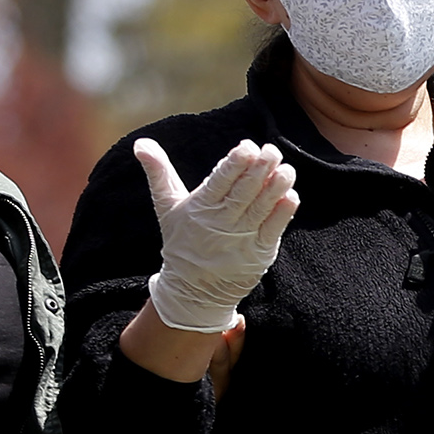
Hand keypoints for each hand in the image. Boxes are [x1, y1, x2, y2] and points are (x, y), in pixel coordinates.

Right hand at [138, 138, 299, 332]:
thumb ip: (158, 172)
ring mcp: (242, 239)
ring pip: (260, 209)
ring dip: (275, 189)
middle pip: (242, 192)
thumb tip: (141, 142)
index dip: (234, 164)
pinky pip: (272, 231)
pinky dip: (282, 214)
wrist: (192, 290)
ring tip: (287, 169)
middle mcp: (221, 222)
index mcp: (200, 207)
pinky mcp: (259, 254)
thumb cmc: (181, 240)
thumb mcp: (167, 206)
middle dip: (259, 170)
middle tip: (272, 150)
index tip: (248, 146)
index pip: (219, 181)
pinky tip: (292, 196)